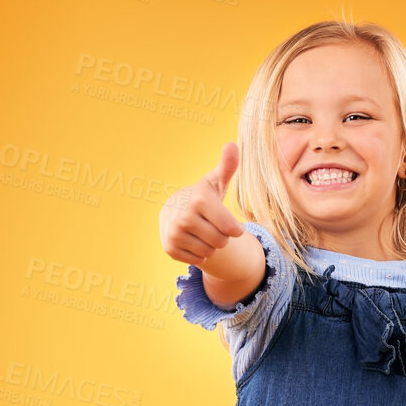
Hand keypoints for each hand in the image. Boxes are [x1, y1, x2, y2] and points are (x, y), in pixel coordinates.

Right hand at [159, 141, 245, 264]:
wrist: (172, 211)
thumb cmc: (202, 197)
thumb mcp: (215, 182)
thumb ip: (227, 166)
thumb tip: (232, 144)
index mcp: (199, 200)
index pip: (230, 228)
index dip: (235, 230)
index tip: (234, 226)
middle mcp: (184, 216)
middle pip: (221, 242)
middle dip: (221, 237)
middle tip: (212, 226)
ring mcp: (175, 233)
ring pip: (209, 252)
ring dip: (210, 246)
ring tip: (202, 232)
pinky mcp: (170, 248)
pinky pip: (197, 260)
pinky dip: (199, 254)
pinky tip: (192, 240)